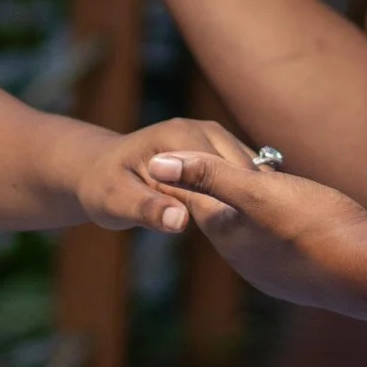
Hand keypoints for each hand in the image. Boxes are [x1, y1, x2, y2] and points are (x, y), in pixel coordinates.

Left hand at [74, 117, 258, 233]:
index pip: (227, 168)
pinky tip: (252, 223)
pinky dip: (250, 195)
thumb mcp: (116, 203)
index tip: (257, 231)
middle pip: (247, 167)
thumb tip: (179, 222)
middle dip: (256, 198)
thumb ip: (147, 210)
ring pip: (252, 170)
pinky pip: (245, 174)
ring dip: (258, 197)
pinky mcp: (219, 151)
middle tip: (266, 236)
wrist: (100, 172)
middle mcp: (203, 130)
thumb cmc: (103, 188)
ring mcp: (214, 138)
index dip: (242, 199)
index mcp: (180, 136)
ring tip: (265, 232)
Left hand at [147, 149, 366, 318]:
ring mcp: (271, 271)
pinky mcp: (299, 276)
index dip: (180, 172)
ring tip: (245, 186)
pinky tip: (287, 219)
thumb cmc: (314, 225)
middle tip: (196, 165)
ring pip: (249, 230)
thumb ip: (208, 175)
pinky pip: (275, 244)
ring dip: (246, 208)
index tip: (161, 156)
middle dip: (210, 189)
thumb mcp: (258, 191)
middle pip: (218, 213)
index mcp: (227, 232)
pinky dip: (273, 225)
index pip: (190, 197)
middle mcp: (243, 257)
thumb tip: (155, 162)